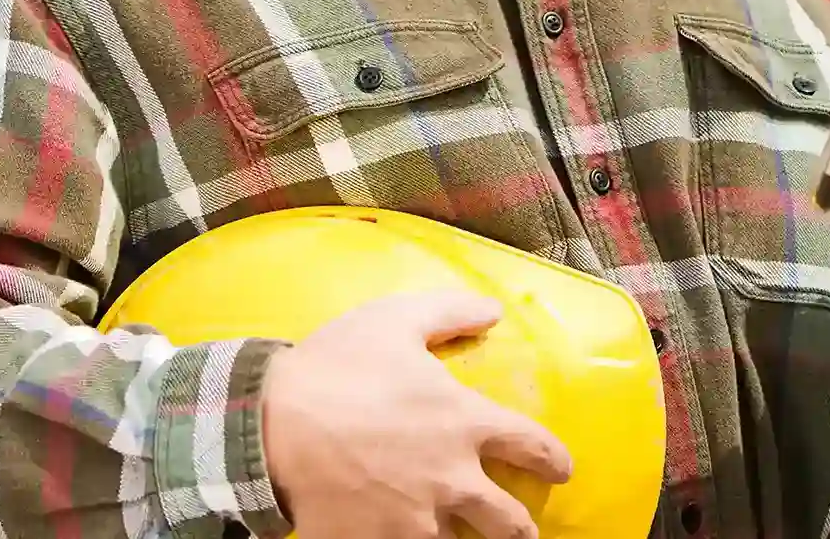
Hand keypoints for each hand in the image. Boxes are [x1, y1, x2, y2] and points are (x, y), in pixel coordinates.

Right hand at [260, 292, 572, 538]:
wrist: (267, 425)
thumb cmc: (336, 366)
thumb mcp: (397, 318)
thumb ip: (451, 312)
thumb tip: (495, 311)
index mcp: (465, 423)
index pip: (531, 445)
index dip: (553, 459)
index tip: (562, 469)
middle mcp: (452, 479)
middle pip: (508, 520)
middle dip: (520, 528)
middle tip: (523, 531)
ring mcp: (414, 521)